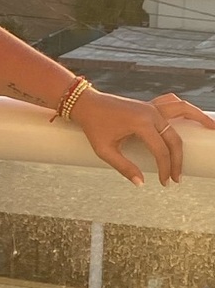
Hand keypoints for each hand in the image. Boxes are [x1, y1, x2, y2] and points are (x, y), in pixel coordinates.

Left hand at [69, 88, 214, 185]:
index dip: (166, 168)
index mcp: (141, 123)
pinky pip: (172, 103)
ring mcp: (151, 107)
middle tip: (177, 178)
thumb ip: (123, 167)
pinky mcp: (149, 105)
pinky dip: (184, 108)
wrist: (86, 104)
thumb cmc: (93, 127)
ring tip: (213, 129)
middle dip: (178, 160)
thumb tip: (141, 184)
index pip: (161, 150)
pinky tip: (192, 115)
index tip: (165, 182)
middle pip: (174, 138)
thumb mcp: (104, 150)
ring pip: (182, 111)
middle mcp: (151, 113)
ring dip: (198, 119)